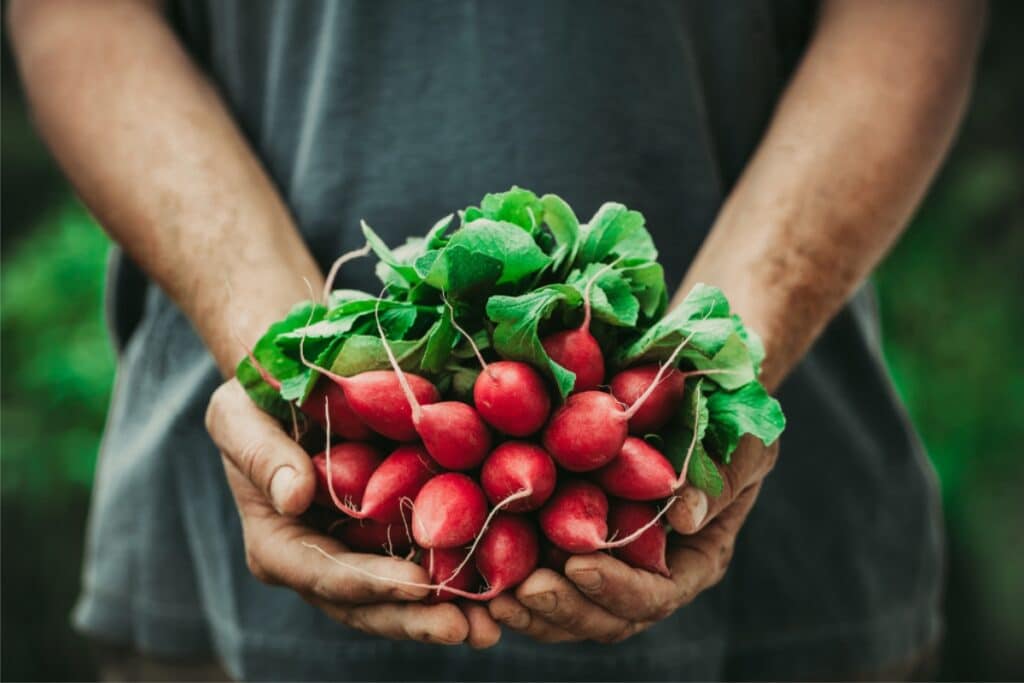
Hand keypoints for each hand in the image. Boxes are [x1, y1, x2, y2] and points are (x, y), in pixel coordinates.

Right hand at [205, 379, 500, 647]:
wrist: (293, 384)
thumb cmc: (256, 399)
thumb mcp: (239, 416)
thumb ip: (261, 455)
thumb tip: (293, 496)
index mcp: (278, 542)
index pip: (324, 574)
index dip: (371, 584)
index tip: (418, 584)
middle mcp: (319, 562)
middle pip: (367, 605)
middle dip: (416, 618)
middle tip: (466, 628)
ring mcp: (359, 554)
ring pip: (400, 598)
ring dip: (445, 613)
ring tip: (492, 627)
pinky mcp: (392, 536)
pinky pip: (426, 563)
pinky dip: (460, 577)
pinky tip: (500, 587)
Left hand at [488, 438, 777, 642]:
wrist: (698, 395)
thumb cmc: (733, 417)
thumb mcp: (743, 441)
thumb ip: (720, 478)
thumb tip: (687, 518)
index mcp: (694, 559)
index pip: (655, 594)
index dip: (617, 588)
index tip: (580, 565)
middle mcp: (649, 572)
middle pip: (605, 616)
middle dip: (564, 608)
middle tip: (524, 590)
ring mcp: (609, 562)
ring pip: (569, 608)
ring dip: (532, 607)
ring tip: (494, 595)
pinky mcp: (570, 539)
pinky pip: (542, 571)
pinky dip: (513, 574)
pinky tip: (477, 568)